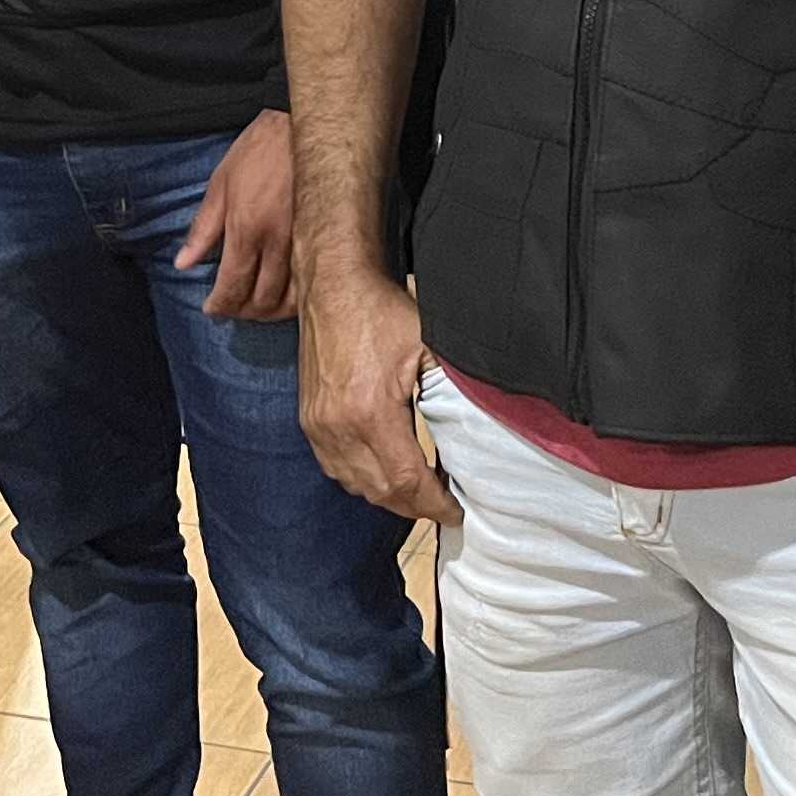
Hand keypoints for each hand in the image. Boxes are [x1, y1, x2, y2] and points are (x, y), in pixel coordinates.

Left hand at [174, 110, 299, 321]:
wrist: (307, 127)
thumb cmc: (260, 151)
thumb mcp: (221, 184)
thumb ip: (203, 228)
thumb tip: (184, 263)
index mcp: (247, 228)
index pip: (232, 286)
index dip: (220, 305)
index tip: (212, 310)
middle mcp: (277, 242)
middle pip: (262, 300)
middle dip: (244, 312)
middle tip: (233, 308)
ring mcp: (305, 243)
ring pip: (290, 298)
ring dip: (271, 311)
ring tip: (258, 306)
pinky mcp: (325, 238)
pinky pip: (312, 282)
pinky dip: (298, 297)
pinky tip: (288, 295)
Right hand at [296, 263, 455, 524]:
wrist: (333, 286)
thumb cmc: (381, 310)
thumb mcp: (429, 345)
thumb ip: (455, 390)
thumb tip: (485, 426)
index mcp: (371, 412)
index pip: (408, 482)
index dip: (436, 503)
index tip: (457, 510)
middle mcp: (338, 427)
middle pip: (382, 493)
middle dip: (417, 507)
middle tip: (444, 505)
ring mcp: (318, 427)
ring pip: (357, 486)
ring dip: (390, 496)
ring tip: (420, 491)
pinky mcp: (309, 421)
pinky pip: (337, 469)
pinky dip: (364, 479)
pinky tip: (386, 470)